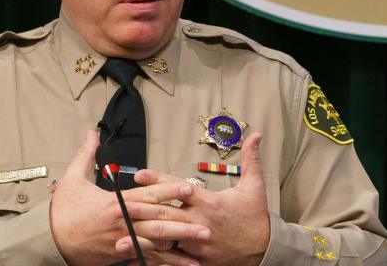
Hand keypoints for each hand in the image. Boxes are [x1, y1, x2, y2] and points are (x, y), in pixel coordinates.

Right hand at [50, 131, 209, 265]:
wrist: (48, 242)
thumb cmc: (60, 213)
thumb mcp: (72, 179)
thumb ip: (86, 155)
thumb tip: (91, 133)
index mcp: (115, 203)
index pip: (148, 194)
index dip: (169, 190)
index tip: (188, 188)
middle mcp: (123, 223)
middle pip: (159, 221)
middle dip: (184, 222)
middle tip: (207, 223)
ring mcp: (123, 242)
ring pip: (157, 243)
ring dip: (180, 245)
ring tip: (201, 246)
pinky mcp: (119, 256)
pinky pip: (146, 259)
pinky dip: (164, 262)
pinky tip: (180, 265)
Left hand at [118, 133, 270, 265]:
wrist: (267, 249)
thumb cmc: (256, 217)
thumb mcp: (255, 186)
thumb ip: (251, 159)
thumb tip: (255, 135)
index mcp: (210, 203)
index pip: (179, 188)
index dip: (158, 180)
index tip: (139, 173)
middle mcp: (200, 223)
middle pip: (166, 214)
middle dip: (141, 210)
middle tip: (120, 205)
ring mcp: (198, 244)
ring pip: (166, 240)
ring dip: (142, 238)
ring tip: (121, 237)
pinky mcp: (199, 261)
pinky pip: (173, 261)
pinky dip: (155, 260)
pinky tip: (137, 260)